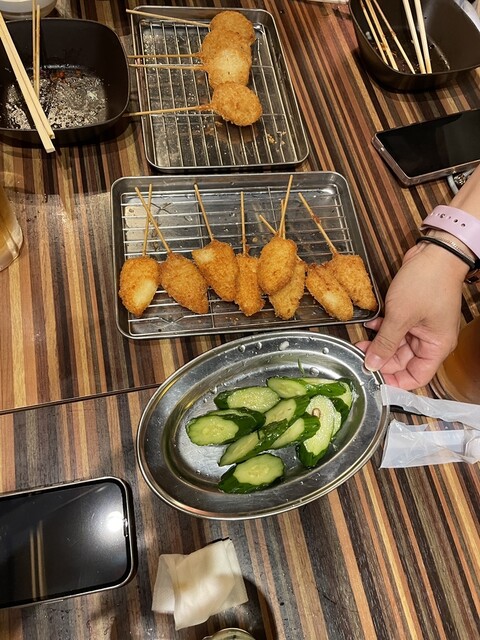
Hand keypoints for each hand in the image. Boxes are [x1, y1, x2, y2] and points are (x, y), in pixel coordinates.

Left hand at [356, 241, 466, 389]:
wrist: (434, 253)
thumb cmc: (426, 283)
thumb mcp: (401, 316)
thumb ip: (385, 343)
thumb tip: (372, 364)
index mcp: (436, 347)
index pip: (417, 377)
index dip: (396, 381)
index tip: (374, 380)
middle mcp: (430, 340)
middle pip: (403, 361)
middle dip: (381, 359)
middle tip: (360, 357)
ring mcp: (421, 327)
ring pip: (396, 344)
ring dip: (379, 343)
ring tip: (361, 341)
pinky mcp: (412, 314)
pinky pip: (395, 328)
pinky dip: (383, 328)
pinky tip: (370, 325)